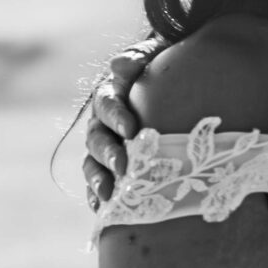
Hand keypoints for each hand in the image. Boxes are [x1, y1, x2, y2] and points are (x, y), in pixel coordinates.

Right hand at [82, 49, 151, 207]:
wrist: (175, 80)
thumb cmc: (165, 66)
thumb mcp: (154, 55)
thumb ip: (137, 59)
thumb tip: (119, 65)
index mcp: (111, 93)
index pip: (107, 103)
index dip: (116, 116)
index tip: (131, 129)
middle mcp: (102, 121)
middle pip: (96, 138)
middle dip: (107, 154)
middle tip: (122, 167)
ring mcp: (105, 145)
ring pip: (92, 162)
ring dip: (97, 179)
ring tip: (106, 195)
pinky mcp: (111, 165)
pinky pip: (99, 181)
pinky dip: (98, 196)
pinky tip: (103, 211)